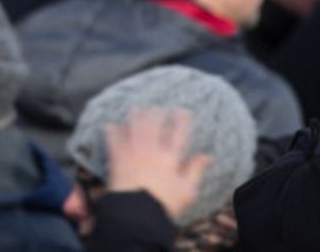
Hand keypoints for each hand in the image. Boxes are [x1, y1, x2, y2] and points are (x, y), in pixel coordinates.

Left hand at [104, 107, 211, 221]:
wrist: (136, 212)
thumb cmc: (164, 203)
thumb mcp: (187, 190)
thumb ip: (196, 170)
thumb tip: (208, 156)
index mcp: (170, 157)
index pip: (178, 133)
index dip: (181, 119)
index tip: (183, 110)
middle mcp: (151, 150)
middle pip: (153, 124)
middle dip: (156, 112)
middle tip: (157, 107)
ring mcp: (133, 152)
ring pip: (133, 127)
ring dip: (135, 116)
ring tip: (136, 108)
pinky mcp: (117, 158)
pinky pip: (113, 140)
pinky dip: (112, 131)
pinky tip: (110, 124)